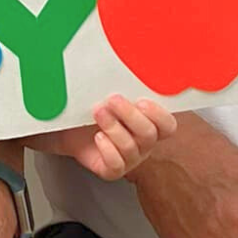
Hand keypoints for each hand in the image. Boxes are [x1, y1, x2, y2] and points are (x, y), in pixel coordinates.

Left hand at [41, 96, 177, 179]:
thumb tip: (124, 67)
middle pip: (149, 134)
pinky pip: (116, 165)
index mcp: (150, 123)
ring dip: (113, 128)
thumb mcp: (109, 95)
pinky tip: (98, 137)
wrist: (69, 128)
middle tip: (113, 100)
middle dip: (130, 115)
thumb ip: (122, 88)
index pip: (167, 125)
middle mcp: (143, 143)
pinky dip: (107, 149)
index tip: (141, 101)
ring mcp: (129, 158)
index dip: (159, 115)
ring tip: (98, 112)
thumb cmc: (95, 110)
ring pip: (130, 148)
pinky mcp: (112, 170)